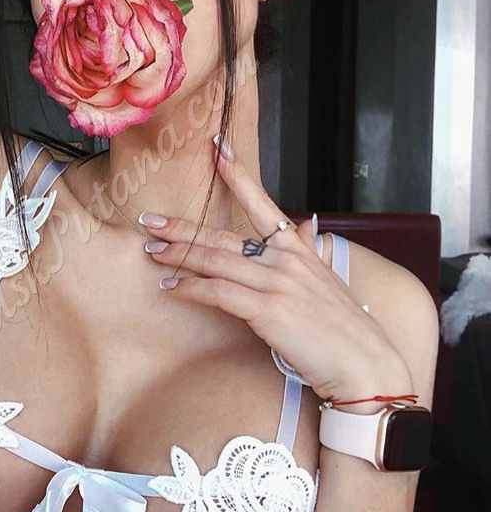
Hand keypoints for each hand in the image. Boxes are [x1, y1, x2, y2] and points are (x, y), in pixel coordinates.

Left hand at [141, 134, 409, 402]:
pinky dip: (191, 288)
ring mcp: (276, 283)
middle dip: (182, 226)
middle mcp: (285, 259)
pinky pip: (219, 293)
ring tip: (151, 250)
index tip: (216, 147)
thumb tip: (307, 222)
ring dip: (178, 255)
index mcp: (297, 247)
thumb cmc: (343, 326)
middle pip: (222, 236)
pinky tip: (170, 287)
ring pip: (215, 261)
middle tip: (149, 219)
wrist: (363, 363)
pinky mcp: (268, 311)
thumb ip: (311, 248)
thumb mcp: (328, 278)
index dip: (237, 173)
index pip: (262, 202)